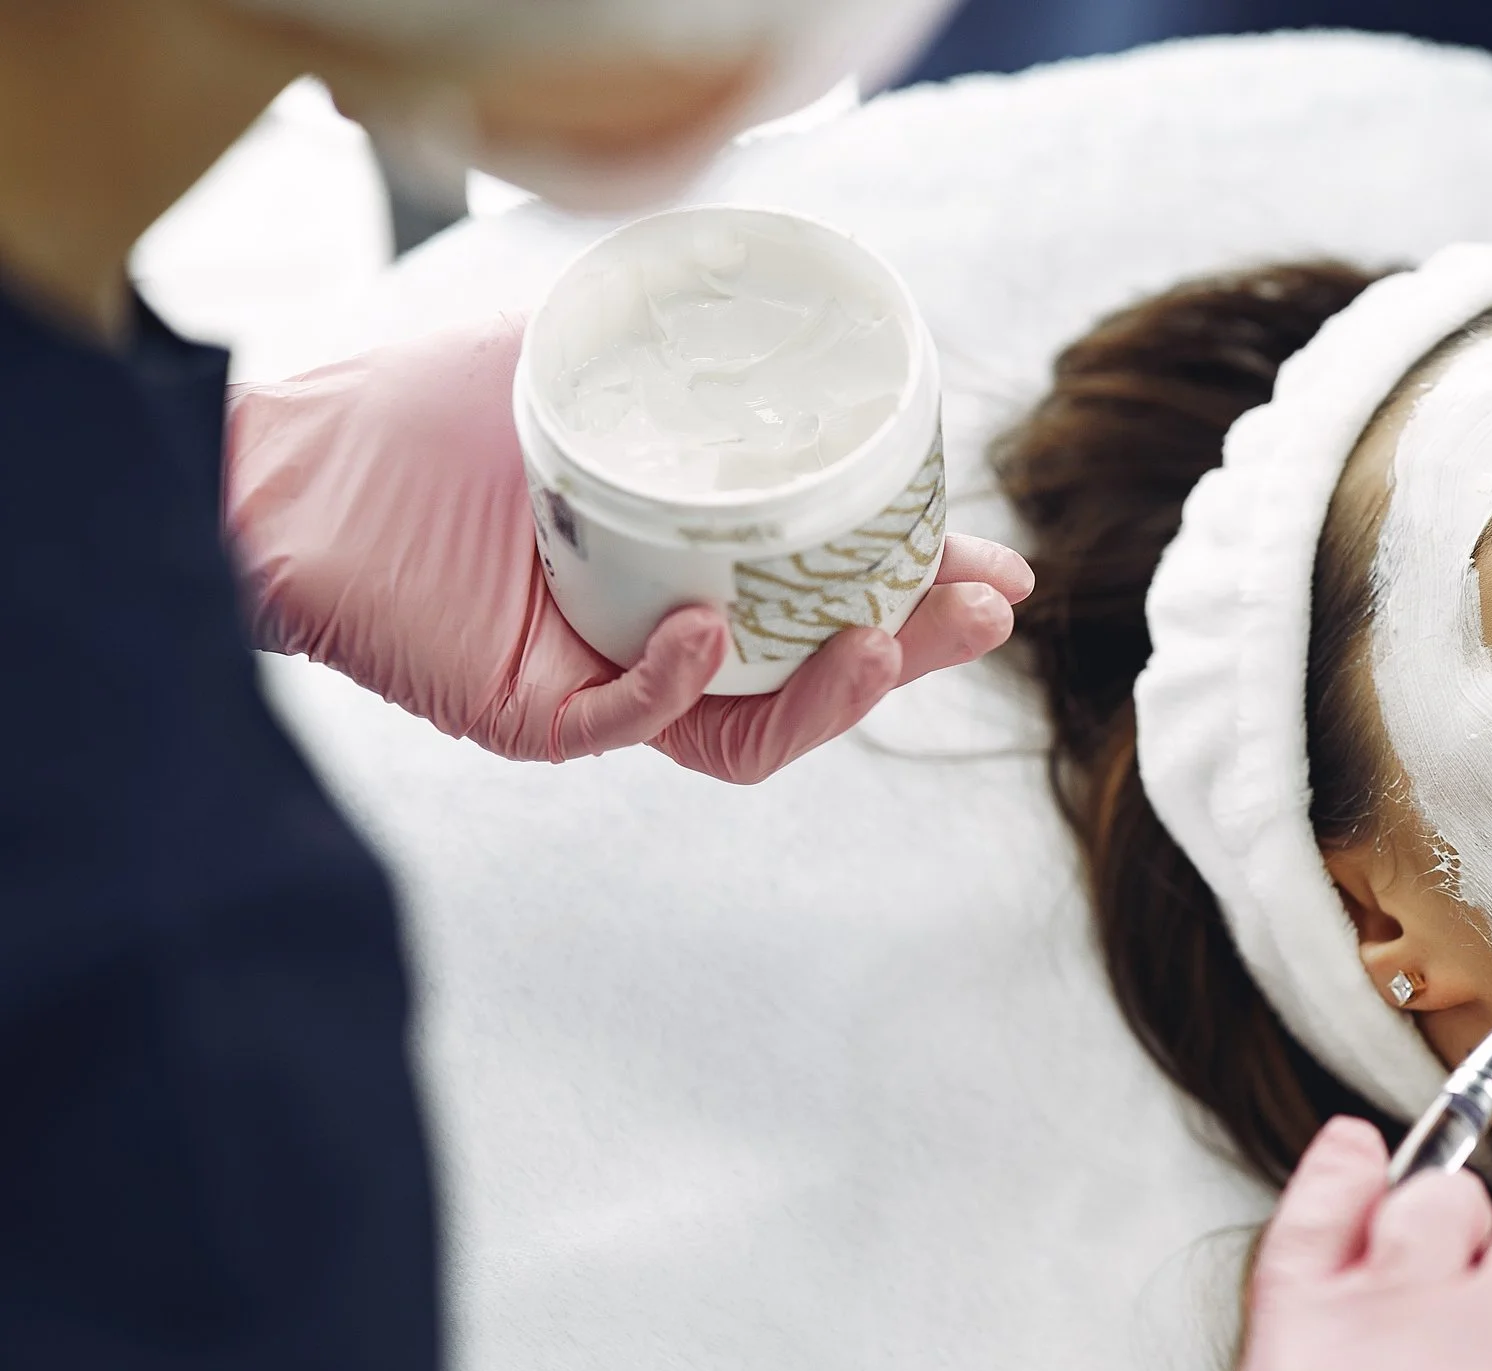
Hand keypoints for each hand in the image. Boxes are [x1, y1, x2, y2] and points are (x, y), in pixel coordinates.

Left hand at [224, 314, 1032, 783]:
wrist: (288, 461)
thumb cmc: (426, 413)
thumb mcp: (580, 360)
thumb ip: (678, 352)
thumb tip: (801, 312)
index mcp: (695, 574)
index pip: (827, 601)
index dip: (915, 592)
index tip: (995, 566)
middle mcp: (664, 642)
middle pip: (816, 674)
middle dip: (912, 648)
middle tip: (985, 608)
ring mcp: (606, 685)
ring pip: (749, 728)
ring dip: (831, 692)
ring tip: (883, 637)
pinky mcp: (536, 714)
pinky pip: (632, 722)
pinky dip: (682, 684)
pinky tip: (712, 627)